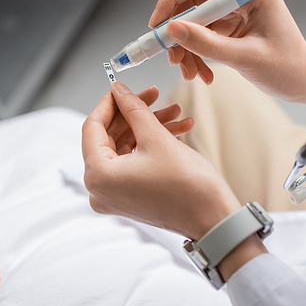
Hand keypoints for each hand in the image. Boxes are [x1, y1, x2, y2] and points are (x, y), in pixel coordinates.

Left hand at [82, 82, 240, 240]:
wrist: (213, 219)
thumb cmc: (186, 185)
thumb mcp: (156, 137)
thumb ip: (133, 109)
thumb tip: (119, 91)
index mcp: (97, 175)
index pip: (92, 127)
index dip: (109, 103)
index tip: (122, 86)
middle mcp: (99, 189)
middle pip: (109, 137)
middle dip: (134, 114)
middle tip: (155, 94)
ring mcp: (113, 196)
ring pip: (125, 148)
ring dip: (148, 128)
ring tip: (177, 112)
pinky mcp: (128, 198)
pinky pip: (133, 162)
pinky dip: (151, 145)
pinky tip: (178, 129)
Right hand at [149, 0, 305, 108]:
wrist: (304, 81)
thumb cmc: (286, 68)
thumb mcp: (244, 58)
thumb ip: (206, 43)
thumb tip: (171, 30)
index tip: (157, 25)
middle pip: (192, 0)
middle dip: (177, 31)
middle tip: (170, 57)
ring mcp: (235, 7)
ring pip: (193, 20)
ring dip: (185, 48)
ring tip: (190, 74)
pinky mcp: (231, 23)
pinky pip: (202, 33)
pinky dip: (196, 54)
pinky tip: (201, 74)